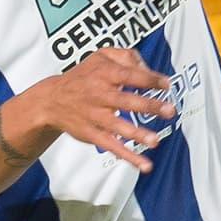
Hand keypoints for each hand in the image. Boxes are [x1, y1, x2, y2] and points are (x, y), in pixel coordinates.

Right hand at [41, 47, 174, 172]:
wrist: (51, 100)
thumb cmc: (83, 76)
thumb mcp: (101, 56)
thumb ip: (126, 56)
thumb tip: (148, 68)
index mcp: (104, 74)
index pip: (129, 75)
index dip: (149, 79)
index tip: (166, 84)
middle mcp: (99, 95)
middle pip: (125, 100)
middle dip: (148, 106)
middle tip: (169, 110)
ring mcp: (95, 116)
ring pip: (117, 126)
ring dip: (137, 134)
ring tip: (154, 140)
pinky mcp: (92, 134)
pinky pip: (111, 146)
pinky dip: (128, 156)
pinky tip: (144, 164)